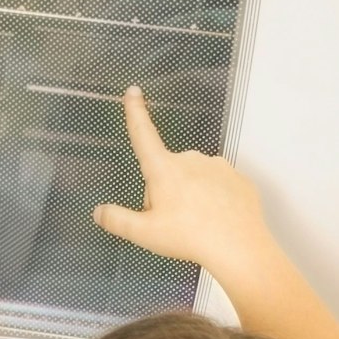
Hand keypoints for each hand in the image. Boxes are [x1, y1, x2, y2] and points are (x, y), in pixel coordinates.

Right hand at [91, 87, 274, 278]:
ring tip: (195, 224)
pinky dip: (213, 201)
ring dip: (189, 197)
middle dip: (164, 192)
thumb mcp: (144, 233)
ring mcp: (217, 166)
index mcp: (164, 169)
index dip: (135, 112)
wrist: (238, 246)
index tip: (133, 92)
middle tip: (170, 222)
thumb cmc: (190, 237)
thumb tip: (99, 212)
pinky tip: (214, 221)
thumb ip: (117, 220)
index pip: (144, 134)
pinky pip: (218, 186)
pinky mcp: (237, 178)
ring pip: (193, 179)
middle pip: (167, 171)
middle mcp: (191, 160)